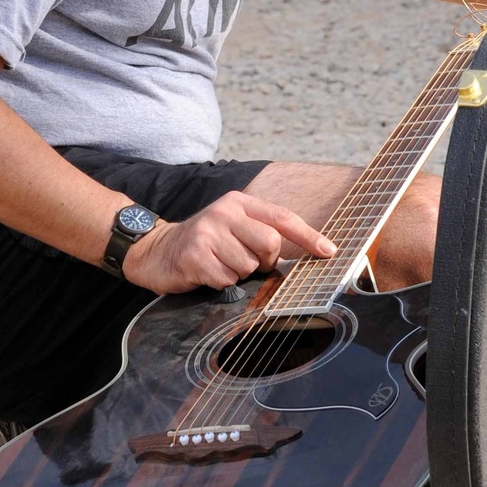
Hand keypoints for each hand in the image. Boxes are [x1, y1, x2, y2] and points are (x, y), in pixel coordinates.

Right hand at [121, 190, 335, 294]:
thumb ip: (262, 231)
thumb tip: (305, 252)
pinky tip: (207, 272)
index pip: (282, 218)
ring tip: (221, 264)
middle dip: (265, 260)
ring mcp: (207, 234)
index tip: (329, 251)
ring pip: (248, 267)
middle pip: (269, 243)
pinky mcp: (194, 257)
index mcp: (238, 202)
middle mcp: (224, 213)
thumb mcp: (233, 225)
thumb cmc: (206, 242)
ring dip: (239, 274)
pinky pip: (227, 280)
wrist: (157, 250)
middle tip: (247, 261)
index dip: (309, 236)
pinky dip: (221, 283)